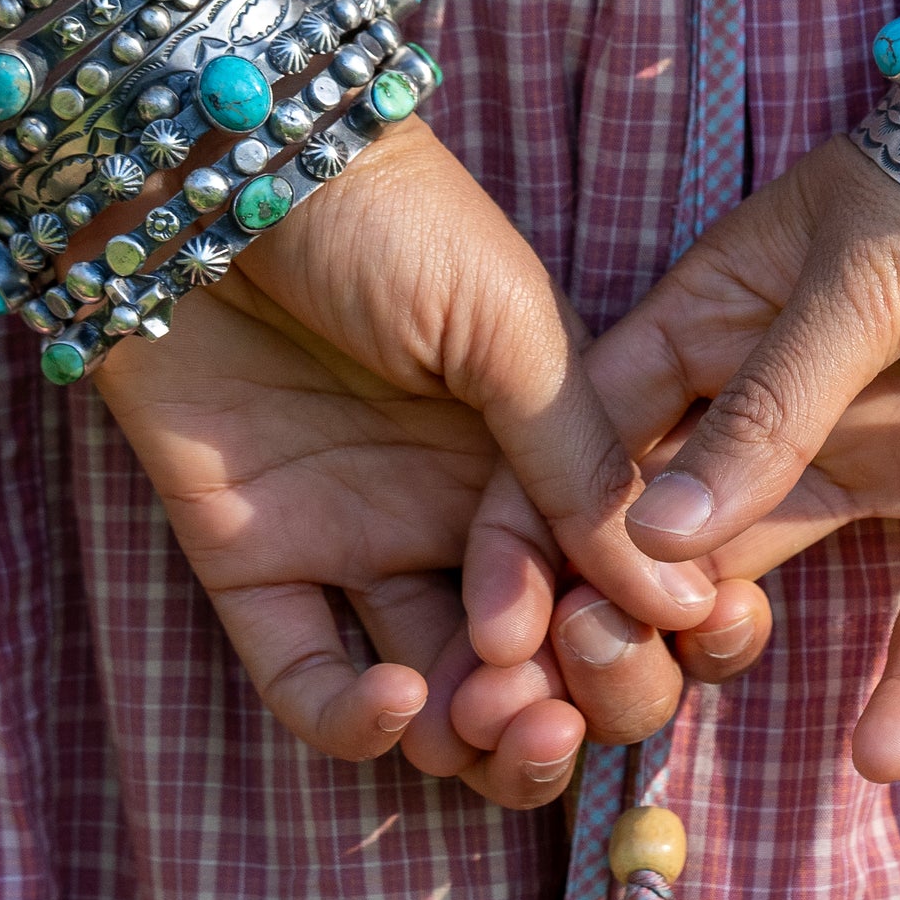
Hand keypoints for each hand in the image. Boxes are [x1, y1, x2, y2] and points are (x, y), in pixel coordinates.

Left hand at [95, 118, 717, 794]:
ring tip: (496, 716)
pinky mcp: (253, 561)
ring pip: (437, 694)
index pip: (620, 579)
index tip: (672, 637)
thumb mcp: (514, 330)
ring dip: (478, 734)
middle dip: (572, 704)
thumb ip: (583, 464)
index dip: (652, 629)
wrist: (215, 165)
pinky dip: (356, 720)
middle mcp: (461, 510)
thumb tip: (684, 596)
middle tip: (566, 704)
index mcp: (545, 449)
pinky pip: (307, 679)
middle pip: (540, 659)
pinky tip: (399, 699)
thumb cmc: (388, 220)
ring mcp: (359, 538)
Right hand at [574, 134, 899, 779]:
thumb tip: (659, 537)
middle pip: (666, 527)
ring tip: (701, 686)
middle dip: (614, 602)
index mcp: (721, 330)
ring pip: (771, 584)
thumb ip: (768, 404)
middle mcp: (782, 416)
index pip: (600, 430)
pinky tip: (881, 754)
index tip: (504, 608)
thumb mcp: (854, 276)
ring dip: (726, 644)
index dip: (546, 513)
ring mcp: (881, 470)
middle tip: (594, 673)